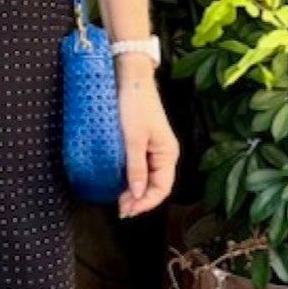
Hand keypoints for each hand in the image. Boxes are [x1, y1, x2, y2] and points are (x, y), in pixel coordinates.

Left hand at [117, 74, 178, 218]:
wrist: (131, 79)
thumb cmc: (135, 105)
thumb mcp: (133, 138)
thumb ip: (136, 167)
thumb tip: (137, 194)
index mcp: (168, 154)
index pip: (161, 188)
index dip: (146, 203)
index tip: (127, 210)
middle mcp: (164, 154)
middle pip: (155, 186)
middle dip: (139, 200)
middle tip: (120, 209)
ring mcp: (154, 149)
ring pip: (147, 178)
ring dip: (135, 192)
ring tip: (119, 201)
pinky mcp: (143, 143)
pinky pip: (141, 168)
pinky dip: (131, 179)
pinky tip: (120, 184)